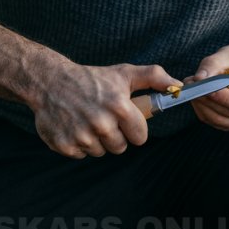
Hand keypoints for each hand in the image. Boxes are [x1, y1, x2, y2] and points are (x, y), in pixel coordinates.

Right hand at [26, 60, 181, 157]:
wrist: (49, 81)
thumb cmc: (92, 78)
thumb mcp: (124, 73)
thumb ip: (154, 78)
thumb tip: (179, 86)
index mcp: (119, 107)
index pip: (140, 137)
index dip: (134, 129)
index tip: (124, 120)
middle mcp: (101, 124)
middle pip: (120, 148)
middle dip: (115, 136)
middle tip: (103, 118)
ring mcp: (82, 136)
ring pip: (101, 152)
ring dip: (96, 141)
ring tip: (87, 120)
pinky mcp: (65, 145)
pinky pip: (81, 155)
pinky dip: (78, 144)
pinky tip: (74, 126)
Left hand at [188, 43, 228, 130]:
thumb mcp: (228, 55)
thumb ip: (212, 65)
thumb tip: (198, 80)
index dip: (223, 98)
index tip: (205, 88)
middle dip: (207, 100)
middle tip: (190, 84)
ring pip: (220, 121)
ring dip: (202, 106)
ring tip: (192, 88)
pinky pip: (215, 123)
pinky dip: (203, 110)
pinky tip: (198, 96)